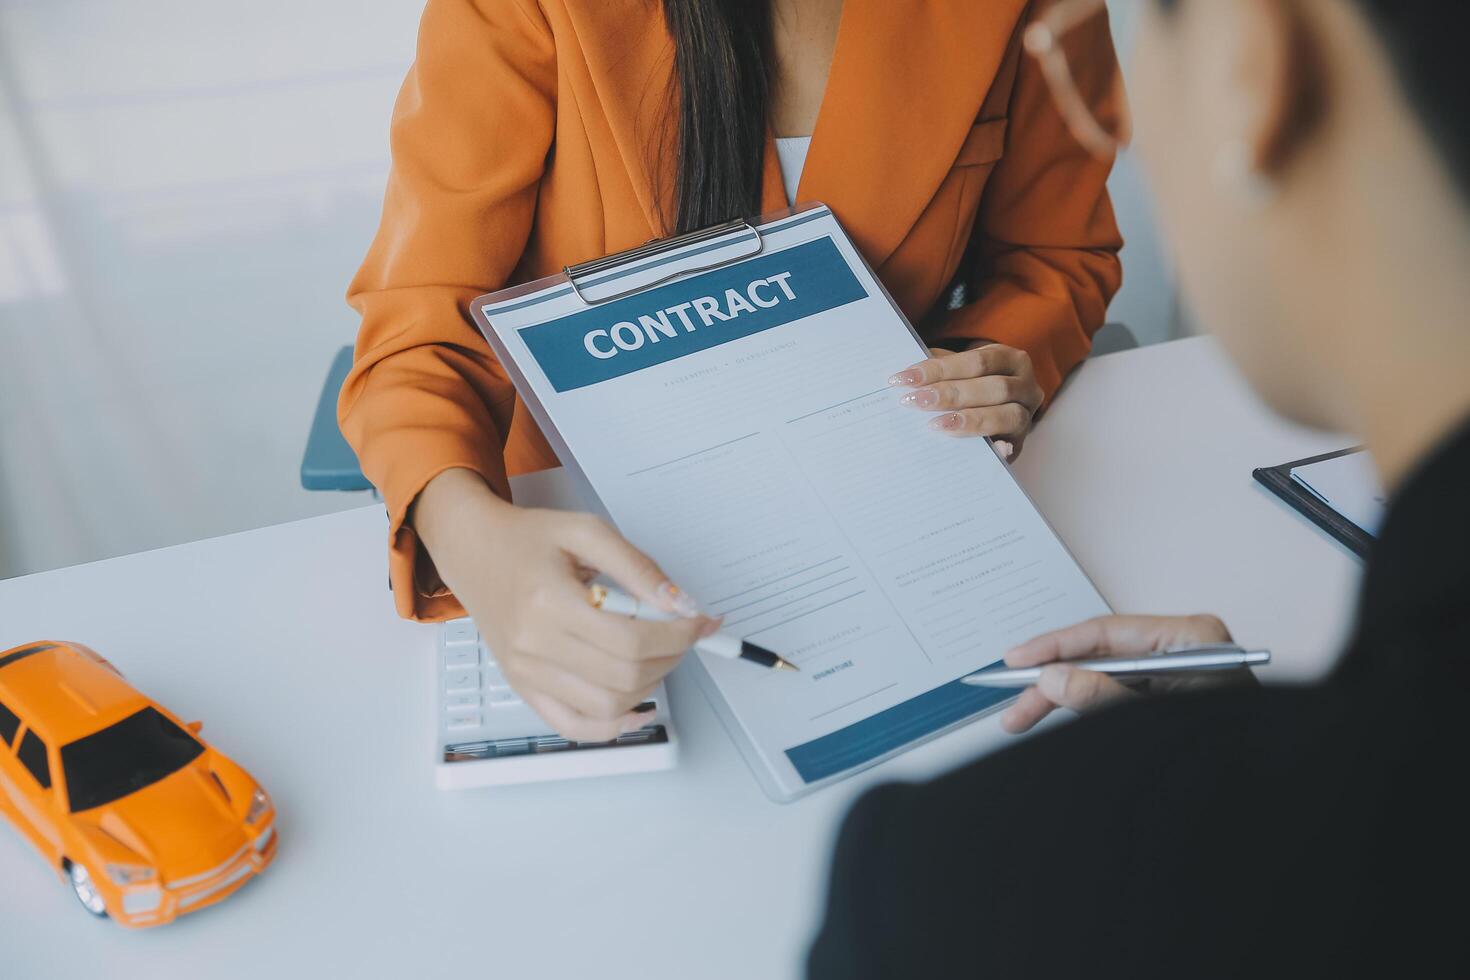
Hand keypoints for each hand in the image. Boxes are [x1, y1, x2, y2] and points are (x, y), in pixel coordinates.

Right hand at [413, 469, 719, 741]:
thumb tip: (679, 603)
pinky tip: (638, 707)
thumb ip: (637, 566)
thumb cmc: (528, 540)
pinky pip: (574, 727)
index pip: (631, 639)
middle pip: (624, 675)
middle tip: (683, 633)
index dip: (678, 634)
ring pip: (608, 706)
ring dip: (651, 685)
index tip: (698, 621)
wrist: (475, 551)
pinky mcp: (525, 688)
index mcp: (548, 601)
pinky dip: (613, 726)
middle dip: (671, 656)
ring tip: (659, 655)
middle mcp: (534, 644)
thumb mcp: (586, 531)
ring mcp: (527, 673)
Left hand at [888, 344, 1043, 459]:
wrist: (993, 413)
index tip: (906, 378)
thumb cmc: (970, 387)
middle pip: (994, 387)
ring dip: (970, 420)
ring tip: (936, 425)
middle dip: (951, 394)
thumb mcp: (958, 372)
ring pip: (1008, 415)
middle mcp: (1026, 386)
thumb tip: (906, 377)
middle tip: (915, 401)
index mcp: (1010, 359)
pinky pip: (1013, 447)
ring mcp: (1027, 415)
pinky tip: (987, 450)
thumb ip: (939, 370)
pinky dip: (1000, 448)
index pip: (977, 361)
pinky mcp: (1020, 444)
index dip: (941, 369)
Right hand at [998, 614, 1255, 733]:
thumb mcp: (1156, 715)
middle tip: (1015, 705)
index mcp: (1189, 638)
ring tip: (1023, 717)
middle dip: (1053, 681)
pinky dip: (1086, 703)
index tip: (1017, 660)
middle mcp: (1182, 649)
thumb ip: (1103, 696)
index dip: (1055, 646)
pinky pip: (1117, 691)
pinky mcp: (1170, 694)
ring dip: (1062, 696)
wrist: (1265, 777)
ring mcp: (1176, 672)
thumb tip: (1054, 678)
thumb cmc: (1229, 746)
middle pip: (1099, 656)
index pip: (1106, 632)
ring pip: (1103, 676)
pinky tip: (1056, 712)